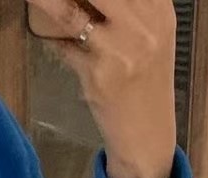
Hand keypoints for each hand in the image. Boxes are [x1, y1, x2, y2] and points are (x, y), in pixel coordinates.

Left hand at [27, 0, 177, 177]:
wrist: (148, 133)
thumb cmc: (146, 81)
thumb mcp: (153, 34)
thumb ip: (133, 6)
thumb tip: (90, 0)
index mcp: (159, 9)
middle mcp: (144, 25)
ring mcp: (120, 50)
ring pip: (72, 12)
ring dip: (48, 3)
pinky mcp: (98, 74)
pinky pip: (65, 47)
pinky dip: (54, 40)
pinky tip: (49, 36)